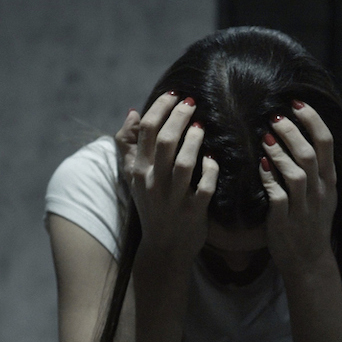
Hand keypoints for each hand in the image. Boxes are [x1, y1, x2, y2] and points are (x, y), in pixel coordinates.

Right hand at [116, 92, 218, 264]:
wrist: (163, 247)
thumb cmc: (151, 205)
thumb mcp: (134, 177)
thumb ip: (128, 145)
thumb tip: (134, 113)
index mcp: (138, 170)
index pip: (146, 131)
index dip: (161, 108)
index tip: (175, 95)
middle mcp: (153, 183)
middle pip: (165, 141)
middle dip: (180, 116)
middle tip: (192, 102)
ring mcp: (173, 199)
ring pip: (184, 163)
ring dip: (195, 140)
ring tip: (201, 126)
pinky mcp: (192, 213)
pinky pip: (204, 187)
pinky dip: (210, 170)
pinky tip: (212, 159)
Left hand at [259, 100, 336, 275]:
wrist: (309, 260)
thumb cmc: (310, 222)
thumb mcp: (323, 194)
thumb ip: (317, 167)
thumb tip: (305, 134)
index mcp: (329, 181)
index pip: (326, 142)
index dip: (312, 119)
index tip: (297, 102)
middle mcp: (320, 191)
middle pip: (309, 153)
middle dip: (292, 131)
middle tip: (275, 115)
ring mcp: (304, 207)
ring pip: (296, 173)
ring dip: (280, 152)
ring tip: (265, 136)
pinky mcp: (285, 220)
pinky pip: (278, 195)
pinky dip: (269, 178)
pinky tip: (259, 165)